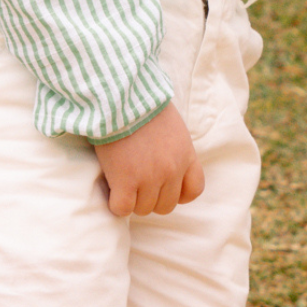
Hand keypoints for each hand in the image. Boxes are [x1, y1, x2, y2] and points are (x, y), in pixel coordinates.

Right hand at [95, 103, 203, 217]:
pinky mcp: (125, 181)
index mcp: (186, 155)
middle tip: (136, 183)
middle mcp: (171, 170)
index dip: (178, 194)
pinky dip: (116, 203)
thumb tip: (162, 163)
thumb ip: (174, 149)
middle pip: (166, 205)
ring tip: (121, 182)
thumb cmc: (142, 105)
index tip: (163, 186)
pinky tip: (112, 189)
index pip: (194, 190)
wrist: (121, 97)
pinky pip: (123, 208)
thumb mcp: (173, 127)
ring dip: (132, 200)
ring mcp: (149, 178)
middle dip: (150, 198)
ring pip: (143, 209)